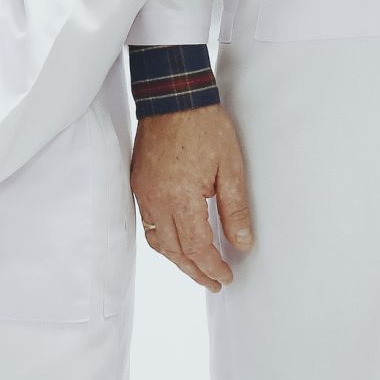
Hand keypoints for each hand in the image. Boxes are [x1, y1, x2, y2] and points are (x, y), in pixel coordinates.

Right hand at [130, 105, 252, 291]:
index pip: (196, 247)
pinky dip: (163, 241)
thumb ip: (235, 210)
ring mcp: (143, 193)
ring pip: (157, 241)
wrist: (174, 96)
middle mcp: (156, 201)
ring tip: (197, 269)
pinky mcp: (139, 183)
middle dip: (195, 271)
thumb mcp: (231, 168)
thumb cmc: (205, 126)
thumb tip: (241, 243)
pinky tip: (177, 243)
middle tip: (215, 283)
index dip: (212, 267)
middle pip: (174, 251)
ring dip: (177, 260)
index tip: (227, 277)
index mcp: (180, 199)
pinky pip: (148, 223)